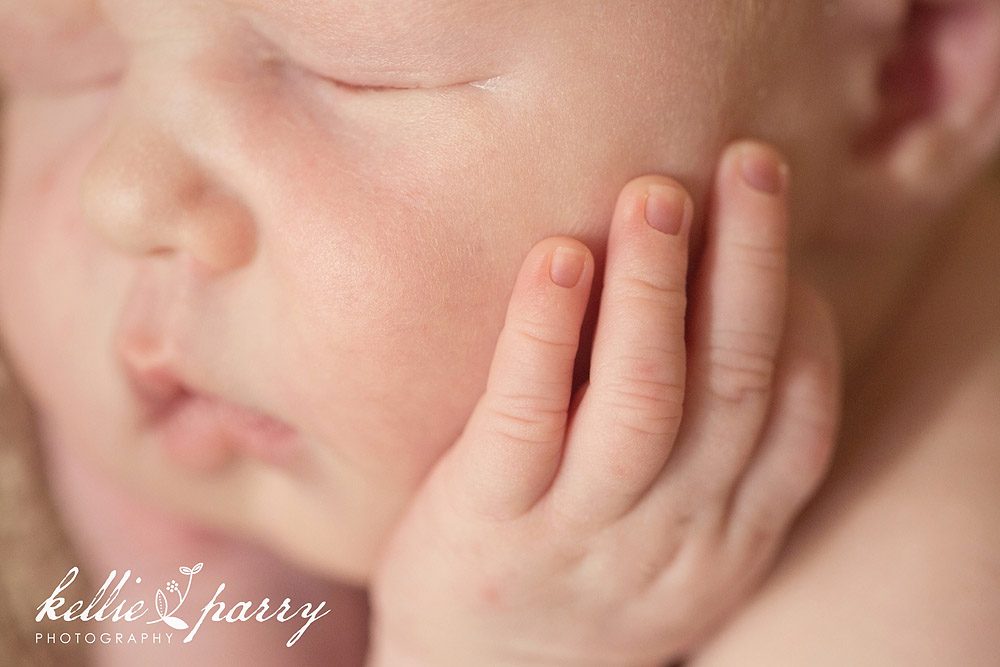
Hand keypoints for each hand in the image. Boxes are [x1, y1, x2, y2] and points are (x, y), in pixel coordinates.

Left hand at [366, 140, 842, 666]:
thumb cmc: (580, 586)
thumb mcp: (673, 545)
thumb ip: (710, 459)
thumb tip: (731, 322)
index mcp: (728, 538)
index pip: (797, 424)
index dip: (803, 324)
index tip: (786, 243)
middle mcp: (673, 535)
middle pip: (732, 386)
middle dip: (750, 266)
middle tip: (752, 164)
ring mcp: (582, 533)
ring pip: (645, 398)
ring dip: (658, 289)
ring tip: (657, 195)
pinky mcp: (490, 521)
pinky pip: (527, 415)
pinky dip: (548, 332)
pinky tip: (560, 259)